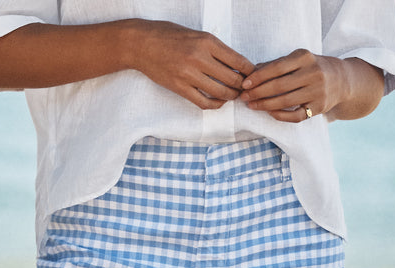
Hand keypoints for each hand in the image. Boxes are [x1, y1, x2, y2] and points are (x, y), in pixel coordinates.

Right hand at [130, 21, 253, 109]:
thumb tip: (234, 63)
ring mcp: (189, 74)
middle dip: (242, 87)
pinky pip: (204, 102)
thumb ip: (214, 48)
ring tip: (233, 96)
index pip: (238, 60)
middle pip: (232, 79)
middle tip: (245, 90)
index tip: (252, 76)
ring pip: (220, 93)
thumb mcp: (195, 34)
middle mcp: (200, 57)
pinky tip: (218, 102)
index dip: (250, 71)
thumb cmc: (168, 35)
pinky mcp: (180, 88)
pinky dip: (215, 105)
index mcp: (207, 41)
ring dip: (230, 97)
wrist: (141, 44)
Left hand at [240, 49, 344, 121]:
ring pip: (285, 101)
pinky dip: (280, 115)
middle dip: (258, 92)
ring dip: (265, 105)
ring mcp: (317, 91)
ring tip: (252, 105)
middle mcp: (313, 73)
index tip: (244, 84)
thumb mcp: (297, 60)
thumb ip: (276, 64)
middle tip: (244, 97)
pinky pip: (295, 116)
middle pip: (279, 85)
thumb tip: (251, 71)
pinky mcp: (318, 108)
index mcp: (305, 57)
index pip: (277, 67)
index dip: (258, 77)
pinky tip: (270, 113)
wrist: (341, 80)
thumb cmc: (312, 68)